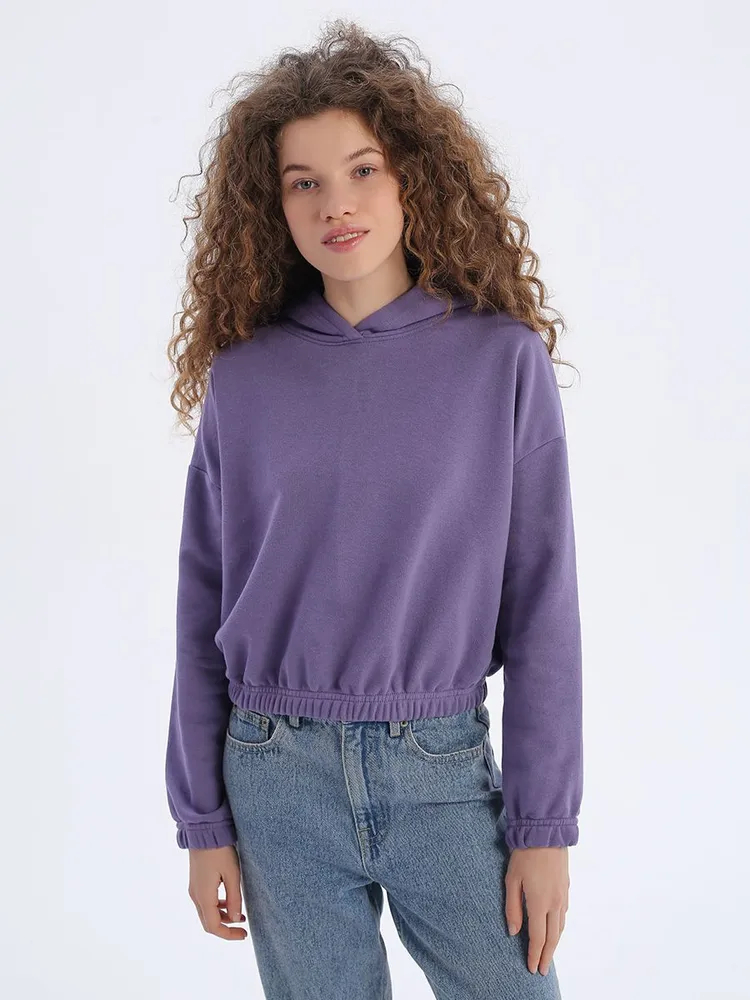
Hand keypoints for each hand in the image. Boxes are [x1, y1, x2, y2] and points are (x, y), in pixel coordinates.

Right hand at [188, 845, 247, 939]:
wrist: (203, 831)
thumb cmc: (220, 851)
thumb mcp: (233, 874)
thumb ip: (235, 898)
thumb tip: (237, 919)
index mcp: (204, 897)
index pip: (214, 927)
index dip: (228, 935)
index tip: (244, 935)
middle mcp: (196, 896)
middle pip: (208, 923)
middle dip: (226, 928)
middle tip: (243, 929)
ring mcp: (194, 889)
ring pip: (207, 913)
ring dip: (223, 917)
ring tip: (241, 915)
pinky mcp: (196, 883)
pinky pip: (206, 902)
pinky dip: (218, 907)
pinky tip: (230, 901)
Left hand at [505, 846, 568, 975]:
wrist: (546, 832)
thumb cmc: (524, 854)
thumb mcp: (511, 880)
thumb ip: (512, 907)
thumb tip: (513, 931)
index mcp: (540, 903)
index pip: (537, 937)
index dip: (534, 954)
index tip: (532, 967)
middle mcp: (555, 903)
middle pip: (553, 937)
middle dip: (547, 955)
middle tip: (542, 969)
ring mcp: (563, 895)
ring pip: (561, 926)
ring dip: (555, 942)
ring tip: (548, 952)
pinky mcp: (567, 886)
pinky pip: (565, 913)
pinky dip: (560, 925)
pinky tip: (556, 926)